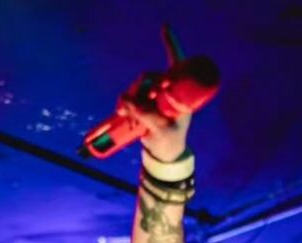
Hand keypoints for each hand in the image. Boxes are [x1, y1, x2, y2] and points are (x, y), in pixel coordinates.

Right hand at [118, 25, 193, 162]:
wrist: (164, 156)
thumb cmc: (169, 143)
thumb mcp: (159, 130)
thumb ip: (143, 115)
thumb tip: (123, 101)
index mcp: (180, 93)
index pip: (177, 64)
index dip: (171, 44)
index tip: (164, 27)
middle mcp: (168, 91)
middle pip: (150, 76)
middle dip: (138, 87)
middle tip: (129, 104)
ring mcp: (156, 97)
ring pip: (139, 86)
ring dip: (129, 96)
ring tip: (123, 112)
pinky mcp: (146, 104)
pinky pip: (132, 96)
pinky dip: (126, 102)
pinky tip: (121, 110)